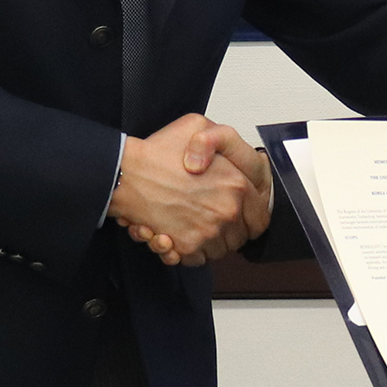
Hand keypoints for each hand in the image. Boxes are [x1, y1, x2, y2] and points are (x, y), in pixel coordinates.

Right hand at [110, 115, 271, 266]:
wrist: (126, 174)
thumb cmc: (156, 154)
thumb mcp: (197, 126)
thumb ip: (222, 139)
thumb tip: (233, 154)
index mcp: (236, 184)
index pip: (260, 215)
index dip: (250, 217)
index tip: (241, 218)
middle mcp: (227, 210)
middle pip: (241, 236)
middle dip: (229, 231)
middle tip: (211, 220)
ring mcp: (208, 231)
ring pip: (220, 250)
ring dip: (209, 242)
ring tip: (192, 225)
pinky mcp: (187, 246)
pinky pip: (198, 259)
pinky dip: (190, 252)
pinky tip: (180, 236)